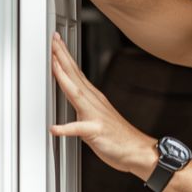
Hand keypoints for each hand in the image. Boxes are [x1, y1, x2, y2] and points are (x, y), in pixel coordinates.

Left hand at [50, 32, 157, 178]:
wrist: (138, 151)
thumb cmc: (119, 137)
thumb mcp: (99, 116)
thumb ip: (85, 105)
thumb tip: (72, 96)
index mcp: (94, 98)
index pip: (76, 72)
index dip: (65, 56)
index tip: (56, 42)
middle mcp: (94, 102)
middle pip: (75, 75)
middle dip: (62, 57)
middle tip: (53, 40)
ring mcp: (95, 116)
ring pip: (76, 93)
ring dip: (64, 78)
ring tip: (53, 64)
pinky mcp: (96, 132)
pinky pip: (79, 129)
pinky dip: (65, 128)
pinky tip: (55, 128)